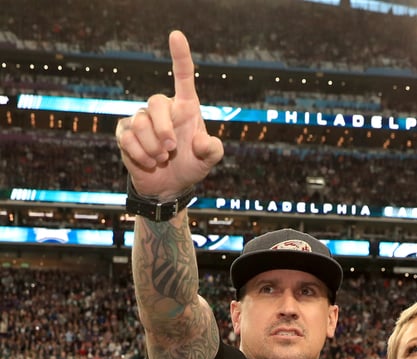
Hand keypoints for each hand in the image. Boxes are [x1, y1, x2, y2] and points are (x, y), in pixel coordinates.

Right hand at [116, 30, 223, 199]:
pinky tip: (150, 163)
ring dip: (153, 147)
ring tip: (162, 158)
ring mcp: (142, 120)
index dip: (180, 56)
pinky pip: (128, 137)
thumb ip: (213, 150)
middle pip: (156, 102)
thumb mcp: (208, 160)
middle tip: (171, 149)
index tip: (176, 36)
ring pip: (140, 123)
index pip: (183, 76)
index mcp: (185, 107)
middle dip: (163, 129)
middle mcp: (162, 109)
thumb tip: (202, 141)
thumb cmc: (191, 166)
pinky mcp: (126, 133)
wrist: (171, 187)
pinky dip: (141, 155)